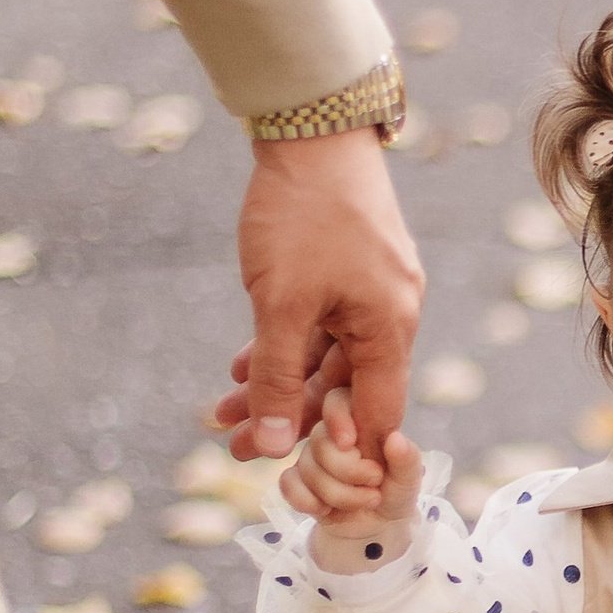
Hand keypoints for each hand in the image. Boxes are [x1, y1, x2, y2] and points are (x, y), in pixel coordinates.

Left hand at [224, 130, 422, 464]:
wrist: (312, 131)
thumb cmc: (302, 216)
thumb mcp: (279, 306)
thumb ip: (275, 378)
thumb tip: (273, 444)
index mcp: (388, 329)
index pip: (374, 416)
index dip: (339, 453)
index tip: (298, 480)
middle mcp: (389, 315)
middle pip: (342, 389)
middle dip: (286, 419)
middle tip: (235, 448)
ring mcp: (370, 291)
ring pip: (322, 357)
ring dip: (274, 383)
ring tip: (222, 412)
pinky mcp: (348, 271)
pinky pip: (318, 326)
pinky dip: (282, 347)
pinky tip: (240, 364)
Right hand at [282, 386, 425, 570]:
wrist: (377, 527)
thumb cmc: (394, 492)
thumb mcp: (408, 479)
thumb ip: (406, 459)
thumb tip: (395, 439)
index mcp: (358, 420)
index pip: (337, 400)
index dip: (338, 418)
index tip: (350, 443)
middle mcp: (330, 433)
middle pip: (319, 440)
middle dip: (347, 471)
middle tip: (375, 484)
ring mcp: (311, 456)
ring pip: (307, 467)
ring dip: (337, 494)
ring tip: (364, 502)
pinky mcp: (296, 480)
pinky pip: (287, 484)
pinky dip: (306, 501)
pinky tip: (326, 510)